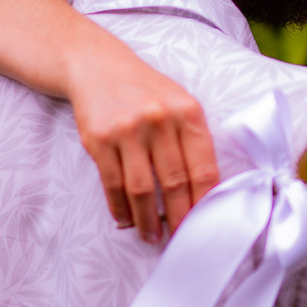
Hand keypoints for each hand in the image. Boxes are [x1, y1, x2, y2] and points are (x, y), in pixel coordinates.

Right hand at [68, 49, 218, 243]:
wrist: (99, 67)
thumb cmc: (147, 92)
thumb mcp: (180, 103)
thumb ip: (193, 141)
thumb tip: (204, 193)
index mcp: (189, 112)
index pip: (204, 168)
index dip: (206, 203)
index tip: (207, 225)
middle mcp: (160, 119)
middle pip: (175, 183)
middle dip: (179, 218)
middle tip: (181, 239)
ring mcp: (128, 129)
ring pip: (142, 190)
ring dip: (148, 220)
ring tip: (152, 235)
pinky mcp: (99, 139)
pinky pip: (112, 184)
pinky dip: (120, 208)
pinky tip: (126, 220)